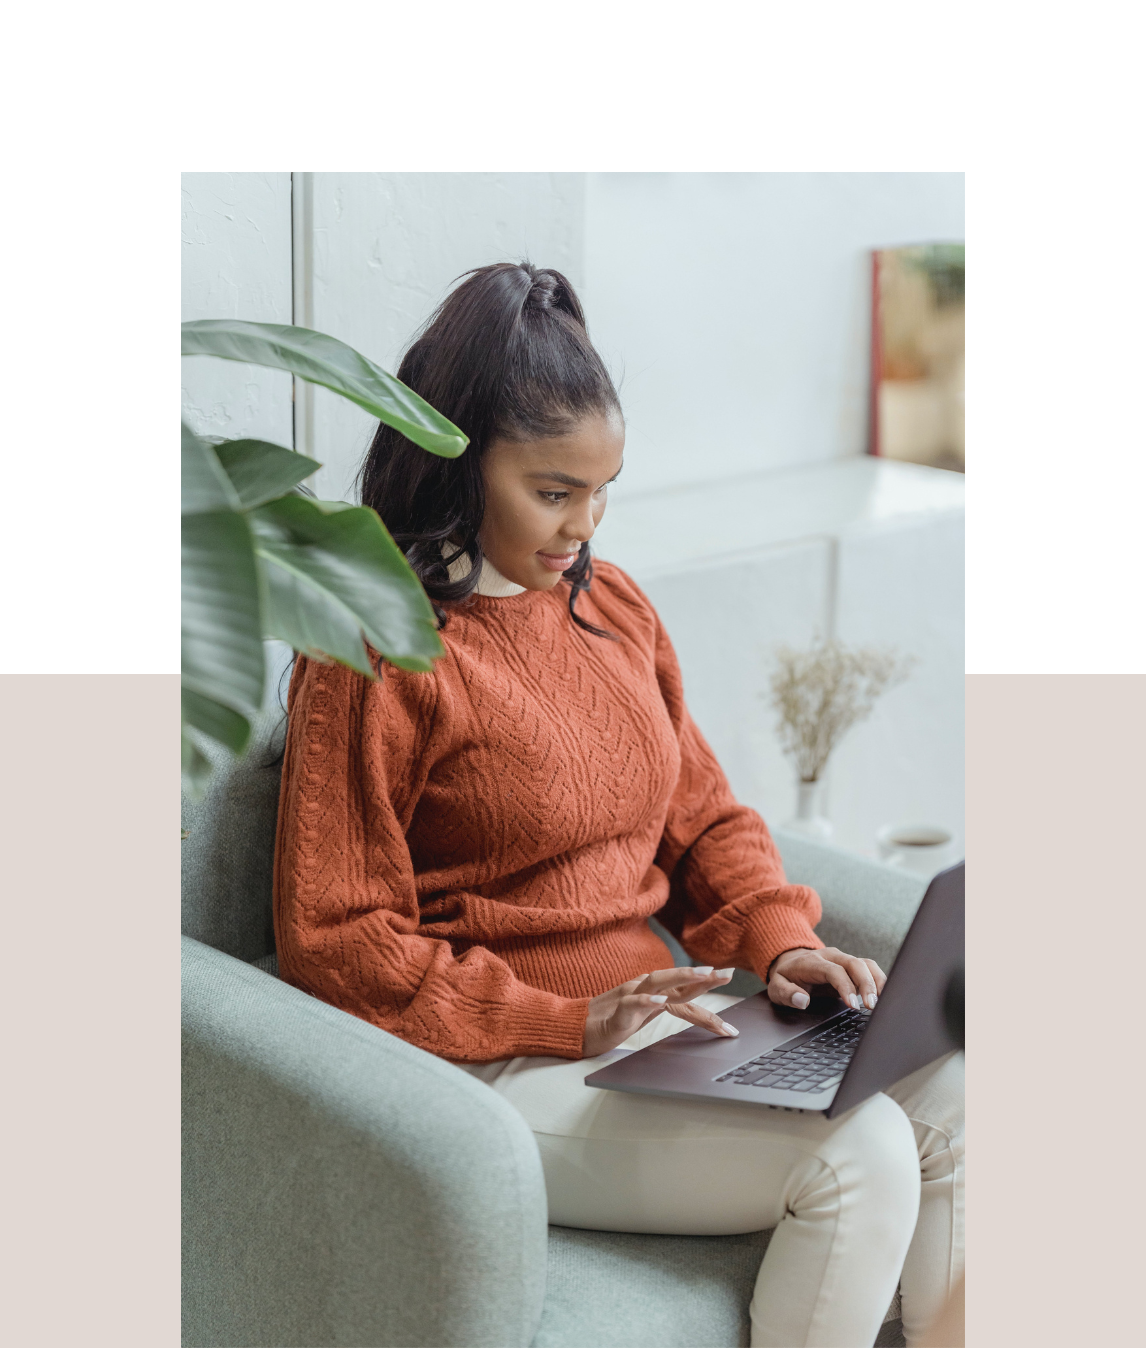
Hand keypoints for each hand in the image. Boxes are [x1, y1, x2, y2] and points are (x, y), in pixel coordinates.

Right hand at [582, 966, 738, 1056]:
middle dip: (704, 977)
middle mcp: (645, 988)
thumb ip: (666, 1006)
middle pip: (677, 980)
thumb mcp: (647, 1014)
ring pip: (658, 981)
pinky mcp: (618, 1009)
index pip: (685, 987)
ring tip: (703, 977)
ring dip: (682, 978)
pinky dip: (647, 1000)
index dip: (707, 984)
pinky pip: (633, 1002)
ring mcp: (631, 996)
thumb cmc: (613, 1020)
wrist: (580, 1028)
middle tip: (727, 973)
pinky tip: (660, 1001)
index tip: (729, 977)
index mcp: (654, 991)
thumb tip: (694, 1007)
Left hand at [767, 947, 886, 1011]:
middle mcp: (831, 956)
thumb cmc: (786, 977)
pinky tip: (884, 995)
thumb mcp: (776, 987)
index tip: (853, 1005)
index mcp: (812, 962)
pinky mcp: (851, 966)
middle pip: (854, 964)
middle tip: (871, 1006)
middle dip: (866, 984)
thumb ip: (787, 993)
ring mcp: (843, 959)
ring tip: (882, 1002)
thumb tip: (802, 1000)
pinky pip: (869, 968)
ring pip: (866, 964)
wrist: (790, 962)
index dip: (845, 987)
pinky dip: (879, 980)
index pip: (834, 971)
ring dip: (876, 981)